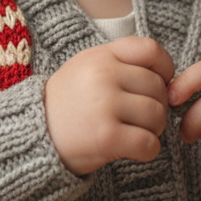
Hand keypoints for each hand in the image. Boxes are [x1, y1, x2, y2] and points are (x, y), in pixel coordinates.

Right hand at [44, 38, 173, 175]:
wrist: (33, 135)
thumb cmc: (67, 104)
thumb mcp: (86, 68)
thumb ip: (120, 64)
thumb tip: (167, 78)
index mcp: (100, 56)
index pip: (151, 50)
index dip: (165, 69)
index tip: (160, 84)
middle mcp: (103, 76)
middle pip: (158, 88)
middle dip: (156, 107)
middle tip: (138, 118)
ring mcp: (105, 105)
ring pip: (158, 116)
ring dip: (153, 130)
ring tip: (133, 133)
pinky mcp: (107, 137)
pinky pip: (150, 144)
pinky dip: (147, 150)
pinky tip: (132, 150)